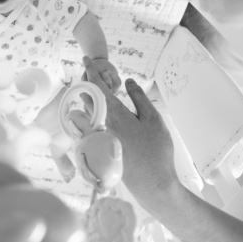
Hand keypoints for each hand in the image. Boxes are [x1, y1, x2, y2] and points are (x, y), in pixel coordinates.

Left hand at [79, 57, 177, 208]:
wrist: (152, 183)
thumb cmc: (156, 150)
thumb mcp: (153, 119)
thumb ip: (139, 97)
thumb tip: (128, 81)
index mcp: (114, 114)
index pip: (97, 86)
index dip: (91, 70)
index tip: (85, 58)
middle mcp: (101, 124)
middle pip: (88, 97)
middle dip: (88, 82)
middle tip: (93, 71)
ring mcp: (99, 137)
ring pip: (88, 110)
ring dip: (90, 97)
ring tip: (97, 88)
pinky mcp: (101, 147)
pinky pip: (91, 124)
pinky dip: (93, 112)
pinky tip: (100, 112)